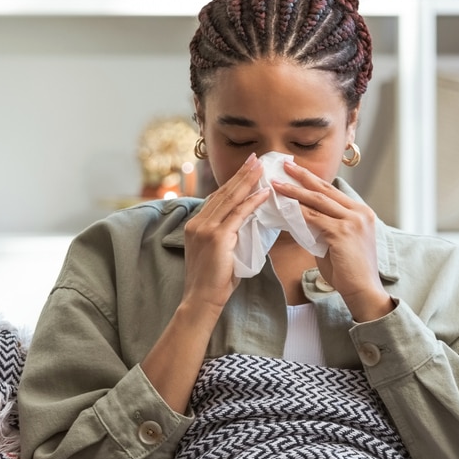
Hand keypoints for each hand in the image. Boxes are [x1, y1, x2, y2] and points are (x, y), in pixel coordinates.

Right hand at [181, 153, 269, 315]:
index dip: (232, 182)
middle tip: (255, 159)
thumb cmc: (214, 280)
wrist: (201, 299)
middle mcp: (197, 222)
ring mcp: (205, 228)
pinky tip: (263, 193)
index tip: (246, 169)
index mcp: (195, 224)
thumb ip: (227, 233)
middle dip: (241, 174)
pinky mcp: (217, 237)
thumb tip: (247, 221)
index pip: (217, 197)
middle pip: (223, 192)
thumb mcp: (218, 251)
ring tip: (261, 168)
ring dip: (247, 182)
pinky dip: (251, 202)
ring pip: (230, 199)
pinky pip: (238, 215)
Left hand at [273, 162, 393, 321]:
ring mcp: (352, 221)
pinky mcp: (342, 232)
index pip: (333, 191)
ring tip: (277, 184)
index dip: (313, 181)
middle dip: (302, 176)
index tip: (296, 171)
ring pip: (317, 201)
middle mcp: (359, 212)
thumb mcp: (338, 243)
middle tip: (285, 164)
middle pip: (325, 189)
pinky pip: (314, 218)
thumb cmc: (349, 271)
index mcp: (361, 212)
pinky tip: (283, 206)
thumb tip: (301, 218)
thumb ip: (324, 228)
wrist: (363, 291)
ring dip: (294, 191)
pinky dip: (296, 211)